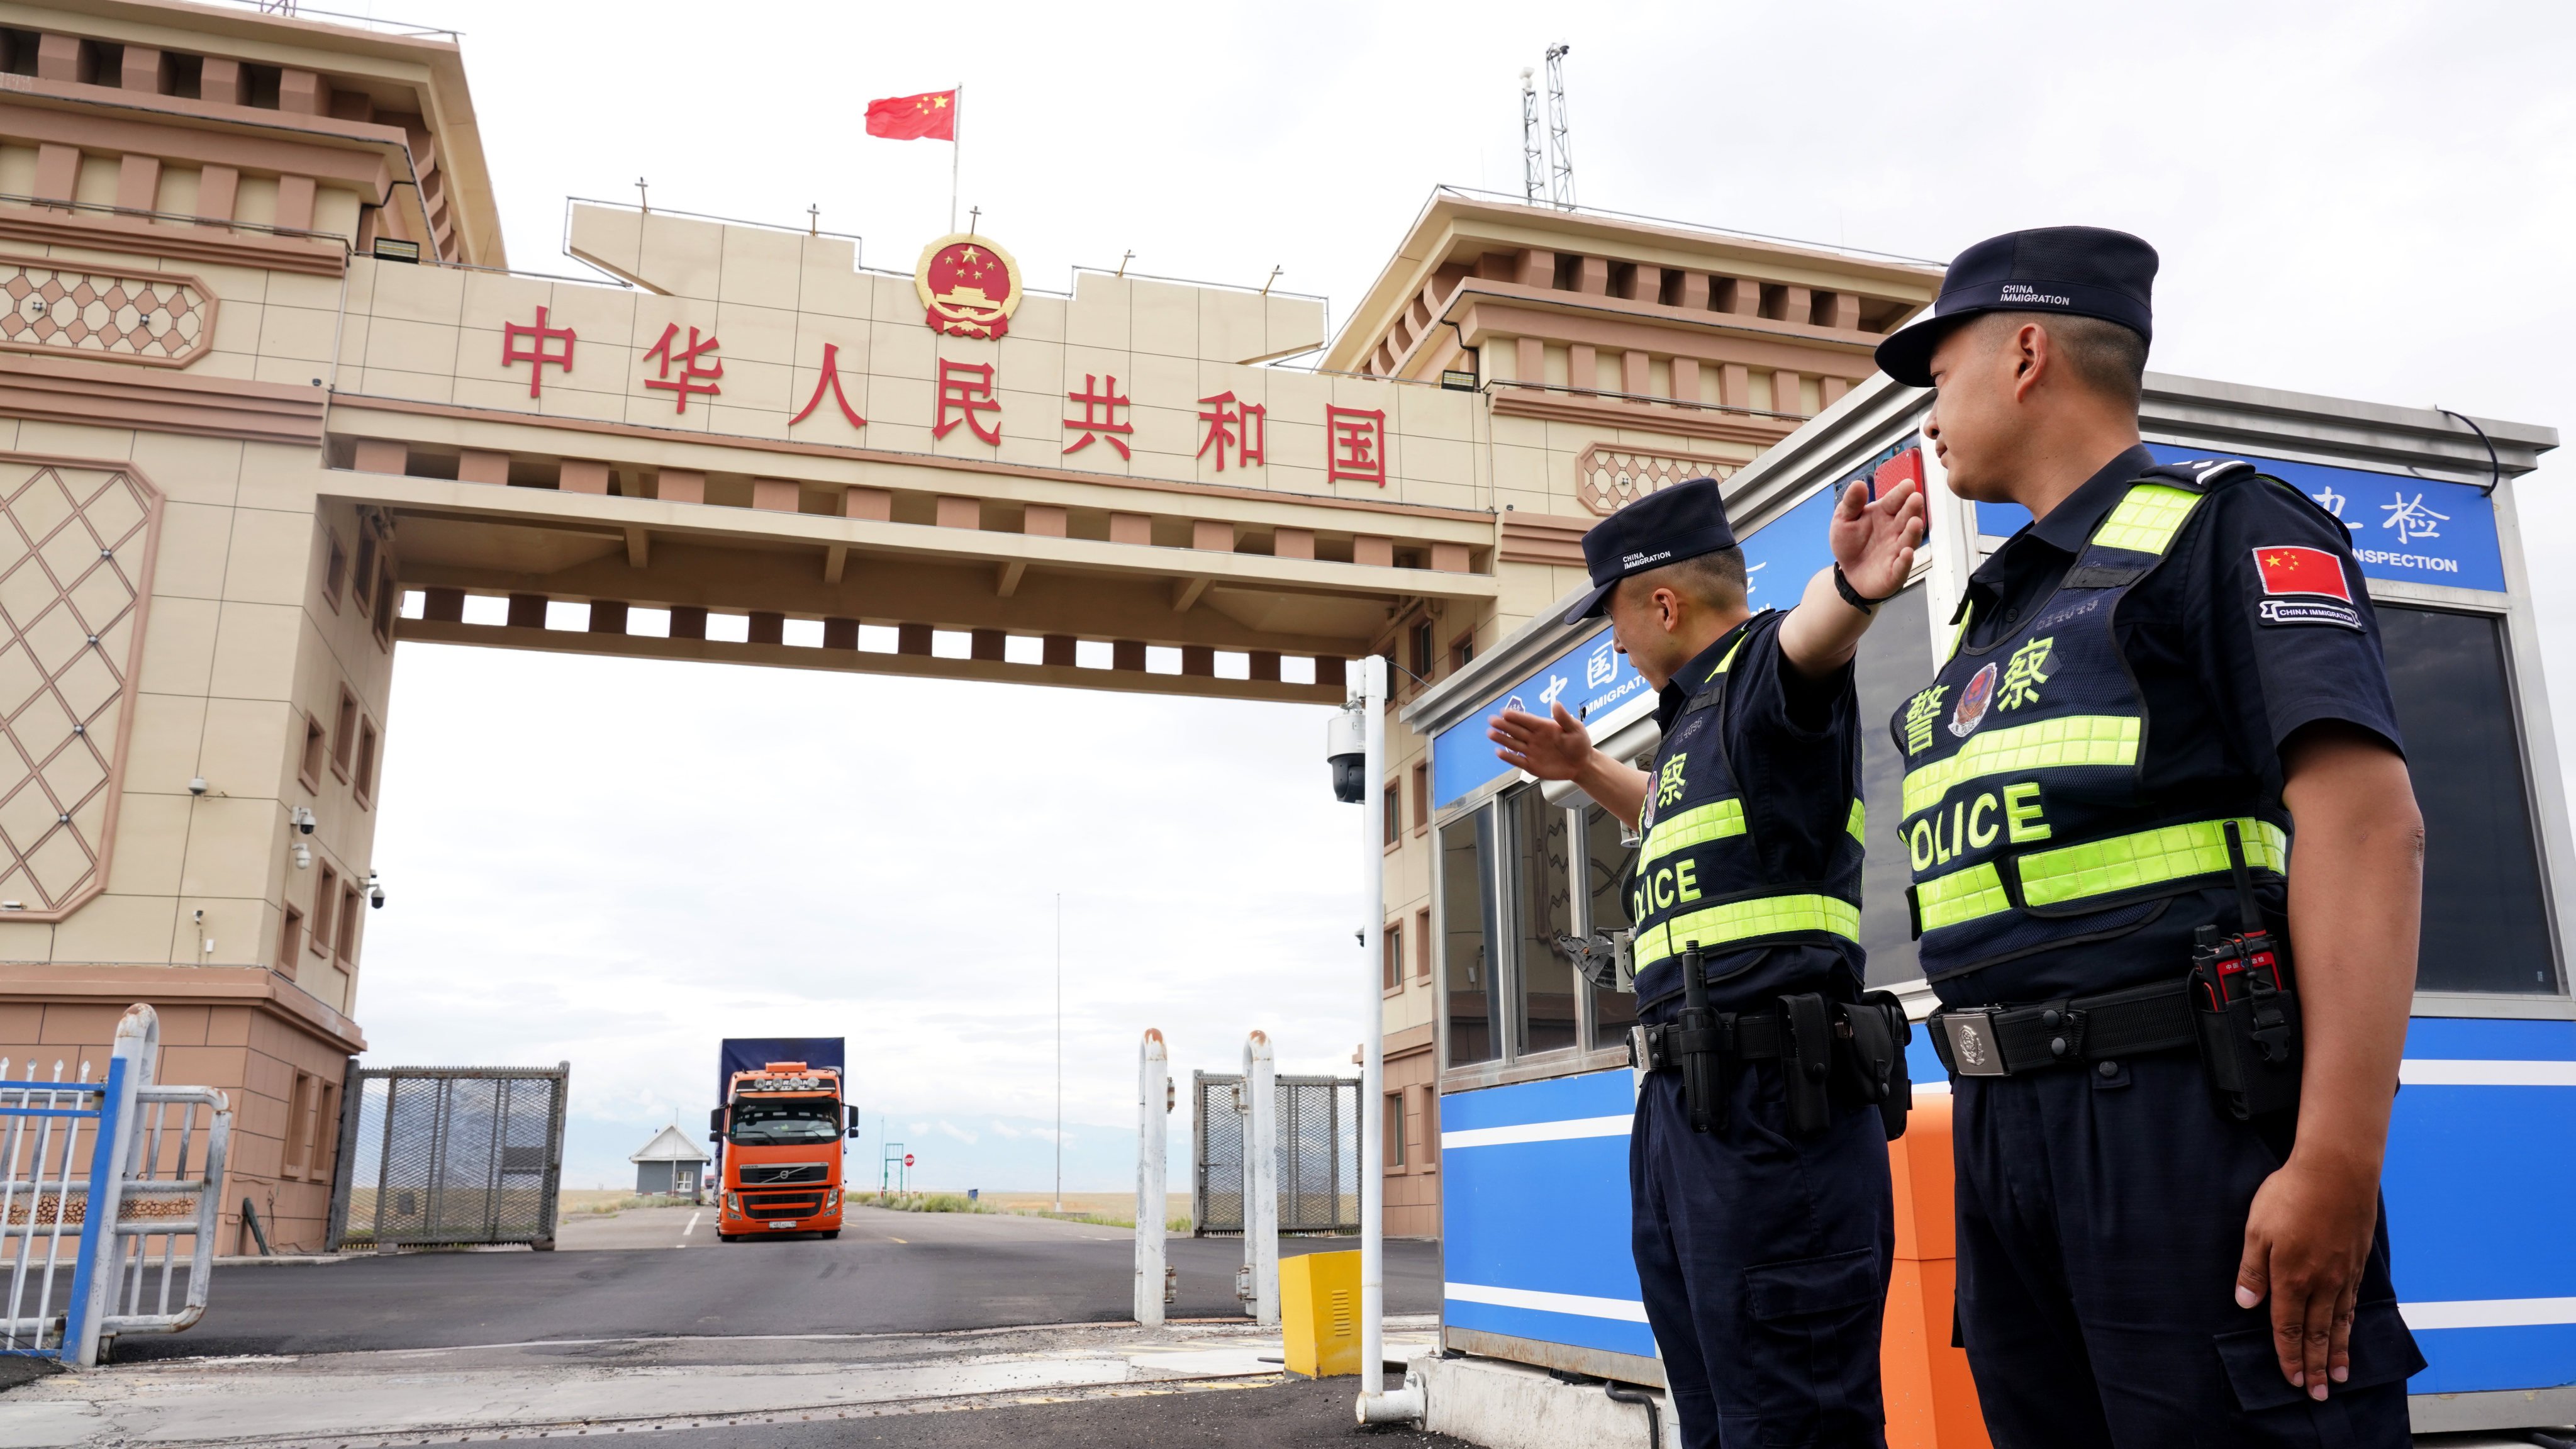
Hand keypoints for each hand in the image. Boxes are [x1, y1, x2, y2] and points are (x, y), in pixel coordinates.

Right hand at [1489, 701, 1592, 781]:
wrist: (1582, 764)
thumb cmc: (1580, 744)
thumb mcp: (1575, 729)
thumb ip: (1564, 718)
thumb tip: (1556, 703)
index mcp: (1544, 727)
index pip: (1527, 720)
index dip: (1516, 716)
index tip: (1504, 712)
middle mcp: (1535, 738)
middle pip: (1516, 730)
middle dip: (1504, 725)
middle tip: (1492, 720)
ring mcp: (1532, 751)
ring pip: (1514, 744)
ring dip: (1502, 739)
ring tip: (1490, 733)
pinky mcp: (1532, 765)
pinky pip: (1518, 761)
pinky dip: (1509, 757)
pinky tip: (1499, 752)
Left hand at [1829, 478, 1925, 601]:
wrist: (1848, 572)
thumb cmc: (1850, 543)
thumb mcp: (1844, 519)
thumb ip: (1851, 503)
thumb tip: (1858, 484)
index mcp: (1884, 514)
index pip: (1895, 500)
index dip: (1901, 493)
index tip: (1908, 484)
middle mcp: (1895, 530)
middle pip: (1907, 517)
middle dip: (1912, 508)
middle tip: (1916, 499)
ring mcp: (1897, 550)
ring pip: (1909, 540)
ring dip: (1913, 532)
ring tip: (1915, 522)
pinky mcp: (1895, 572)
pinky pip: (1902, 566)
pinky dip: (1906, 561)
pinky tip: (1906, 553)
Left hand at [2235, 1151, 2380, 1399]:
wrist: (2337, 1171)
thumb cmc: (2290, 1195)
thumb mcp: (2257, 1229)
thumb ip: (2252, 1269)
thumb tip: (2247, 1304)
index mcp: (2291, 1277)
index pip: (2287, 1327)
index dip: (2288, 1355)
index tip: (2291, 1380)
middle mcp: (2321, 1283)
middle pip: (2316, 1334)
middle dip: (2315, 1366)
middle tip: (2318, 1394)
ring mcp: (2343, 1274)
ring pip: (2338, 1323)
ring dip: (2336, 1352)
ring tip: (2338, 1377)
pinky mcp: (2356, 1263)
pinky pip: (2353, 1304)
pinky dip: (2350, 1326)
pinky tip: (2349, 1334)